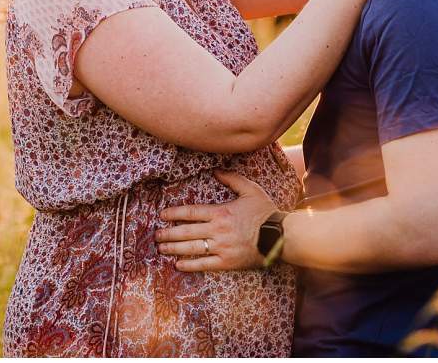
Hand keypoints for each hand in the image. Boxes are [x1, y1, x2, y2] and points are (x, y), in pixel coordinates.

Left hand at [155, 170, 277, 271]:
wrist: (281, 238)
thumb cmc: (266, 213)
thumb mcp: (250, 190)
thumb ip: (232, 179)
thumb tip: (215, 171)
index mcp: (221, 212)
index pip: (191, 212)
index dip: (174, 214)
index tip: (162, 215)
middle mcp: (218, 231)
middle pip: (186, 232)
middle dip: (169, 233)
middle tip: (156, 235)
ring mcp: (222, 248)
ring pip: (192, 248)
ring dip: (174, 248)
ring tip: (161, 248)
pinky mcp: (227, 263)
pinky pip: (204, 265)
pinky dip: (190, 265)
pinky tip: (178, 265)